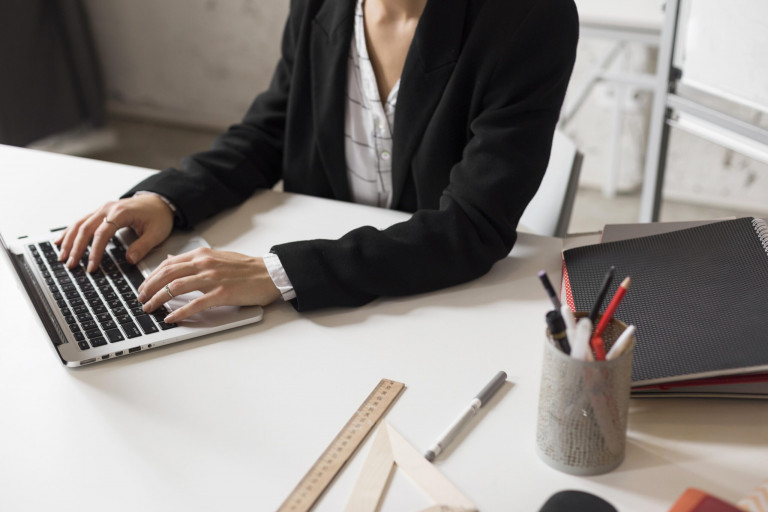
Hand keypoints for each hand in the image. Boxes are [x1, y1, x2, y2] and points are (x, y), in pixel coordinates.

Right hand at [55, 194, 173, 271]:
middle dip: (76, 248)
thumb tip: (130, 260)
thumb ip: (143, 246)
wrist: (159, 201)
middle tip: (70, 265)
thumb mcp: (156, 233)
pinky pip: (81, 221)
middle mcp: (108, 208)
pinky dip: (69, 231)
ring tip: (62, 257)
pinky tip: (60, 241)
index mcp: (121, 212)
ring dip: (68, 240)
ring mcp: (102, 209)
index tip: (91, 267)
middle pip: (86, 228)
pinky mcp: (100, 212)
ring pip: (79, 223)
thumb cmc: (158, 216)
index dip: (95, 251)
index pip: (102, 233)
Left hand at [136, 248, 281, 322]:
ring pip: (176, 288)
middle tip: (141, 299)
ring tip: (149, 308)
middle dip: (149, 288)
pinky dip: (180, 312)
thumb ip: (194, 260)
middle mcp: (205, 264)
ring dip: (158, 299)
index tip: (144, 287)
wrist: (270, 274)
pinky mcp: (222, 293)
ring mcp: (213, 278)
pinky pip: (195, 304)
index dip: (151, 276)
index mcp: (203, 255)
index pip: (168, 263)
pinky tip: (170, 318)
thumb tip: (171, 259)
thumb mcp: (217, 257)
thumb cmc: (246, 268)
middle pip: (167, 274)